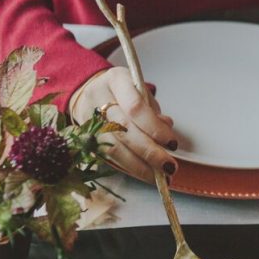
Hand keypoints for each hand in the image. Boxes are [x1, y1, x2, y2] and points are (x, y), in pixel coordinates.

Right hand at [70, 68, 177, 182]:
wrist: (88, 93)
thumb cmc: (122, 92)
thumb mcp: (140, 90)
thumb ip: (153, 111)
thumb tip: (166, 130)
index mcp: (115, 80)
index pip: (135, 106)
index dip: (154, 127)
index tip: (172, 143)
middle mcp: (98, 99)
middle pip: (124, 130)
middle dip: (149, 152)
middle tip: (169, 166)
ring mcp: (89, 120)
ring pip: (113, 148)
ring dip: (140, 166)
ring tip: (160, 177)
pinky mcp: (86, 139)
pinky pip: (109, 158)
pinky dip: (130, 168)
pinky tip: (145, 174)